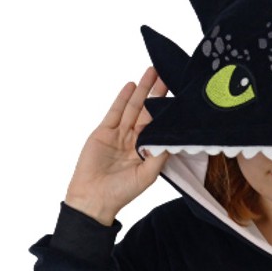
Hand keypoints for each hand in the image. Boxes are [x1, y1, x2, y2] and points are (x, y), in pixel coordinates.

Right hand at [65, 66, 168, 225]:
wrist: (93, 198)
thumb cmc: (121, 192)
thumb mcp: (147, 175)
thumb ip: (158, 156)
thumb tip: (170, 138)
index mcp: (147, 151)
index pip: (160, 126)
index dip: (167, 112)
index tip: (179, 97)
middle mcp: (134, 140)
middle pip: (148, 112)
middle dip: (157, 94)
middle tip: (168, 76)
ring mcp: (119, 135)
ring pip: (133, 108)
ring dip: (143, 90)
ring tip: (152, 72)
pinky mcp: (104, 132)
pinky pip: (116, 112)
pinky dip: (123, 98)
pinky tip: (132, 85)